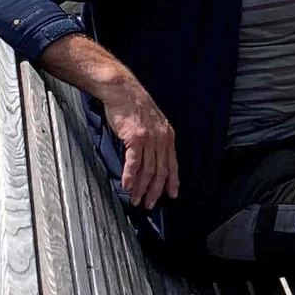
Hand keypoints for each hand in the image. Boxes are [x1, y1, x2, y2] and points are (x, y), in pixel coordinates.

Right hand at [103, 75, 179, 207]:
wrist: (122, 90)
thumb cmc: (133, 107)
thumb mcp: (152, 123)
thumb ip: (154, 140)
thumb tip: (150, 159)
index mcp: (167, 136)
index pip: (172, 164)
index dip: (172, 182)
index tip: (171, 195)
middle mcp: (162, 139)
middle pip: (160, 171)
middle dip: (154, 190)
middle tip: (149, 204)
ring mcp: (149, 138)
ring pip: (148, 169)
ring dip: (141, 187)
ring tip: (135, 199)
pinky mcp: (135, 137)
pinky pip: (134, 162)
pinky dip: (130, 176)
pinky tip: (127, 185)